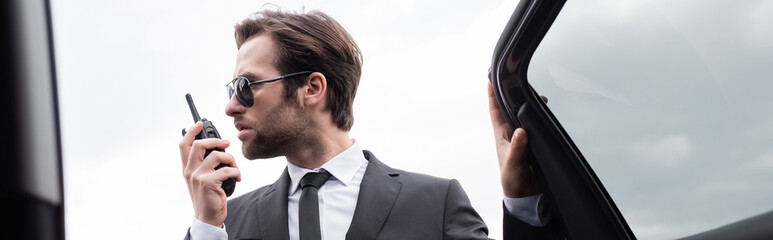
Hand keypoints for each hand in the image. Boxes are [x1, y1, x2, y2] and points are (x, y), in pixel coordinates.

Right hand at [179, 122, 240, 226]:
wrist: (207, 217)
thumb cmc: (208, 197)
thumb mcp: (200, 180)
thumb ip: (203, 165)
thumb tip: (218, 148)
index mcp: (187, 169)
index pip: (184, 145)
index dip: (191, 132)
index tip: (199, 124)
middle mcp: (190, 171)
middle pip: (199, 144)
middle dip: (216, 140)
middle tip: (226, 144)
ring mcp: (198, 176)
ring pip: (217, 155)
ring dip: (231, 159)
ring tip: (235, 168)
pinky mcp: (208, 183)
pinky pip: (227, 169)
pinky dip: (237, 172)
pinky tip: (238, 178)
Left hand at [487, 82, 543, 197]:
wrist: (524, 193)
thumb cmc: (512, 178)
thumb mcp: (513, 162)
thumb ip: (518, 147)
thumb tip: (521, 132)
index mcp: (501, 134)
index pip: (495, 110)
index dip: (492, 95)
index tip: (490, 79)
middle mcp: (511, 133)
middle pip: (511, 108)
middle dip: (514, 95)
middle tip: (520, 83)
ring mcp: (523, 137)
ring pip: (525, 116)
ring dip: (530, 106)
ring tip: (540, 97)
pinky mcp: (534, 143)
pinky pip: (536, 127)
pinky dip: (540, 119)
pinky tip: (546, 113)